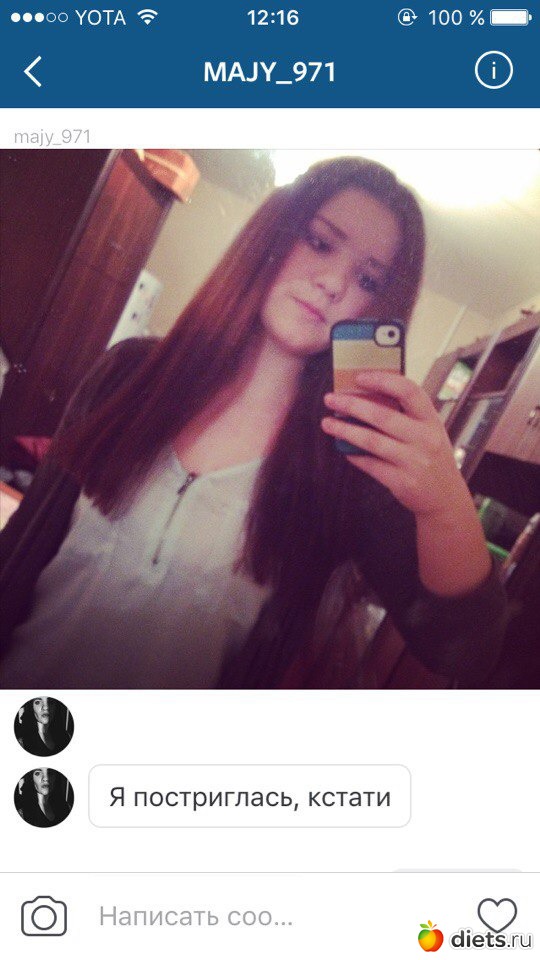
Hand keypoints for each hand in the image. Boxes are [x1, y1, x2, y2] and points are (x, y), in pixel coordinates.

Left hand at [321, 370, 471, 519]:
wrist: (446, 497)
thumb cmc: (432, 458)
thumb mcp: (428, 432)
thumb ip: (406, 417)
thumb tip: (365, 398)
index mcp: (431, 420)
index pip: (409, 391)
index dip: (383, 381)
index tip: (359, 377)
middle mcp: (425, 439)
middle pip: (383, 416)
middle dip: (352, 405)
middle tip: (331, 399)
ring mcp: (414, 462)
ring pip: (372, 441)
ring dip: (345, 430)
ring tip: (327, 423)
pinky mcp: (402, 482)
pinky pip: (371, 465)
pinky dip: (354, 456)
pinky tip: (343, 449)